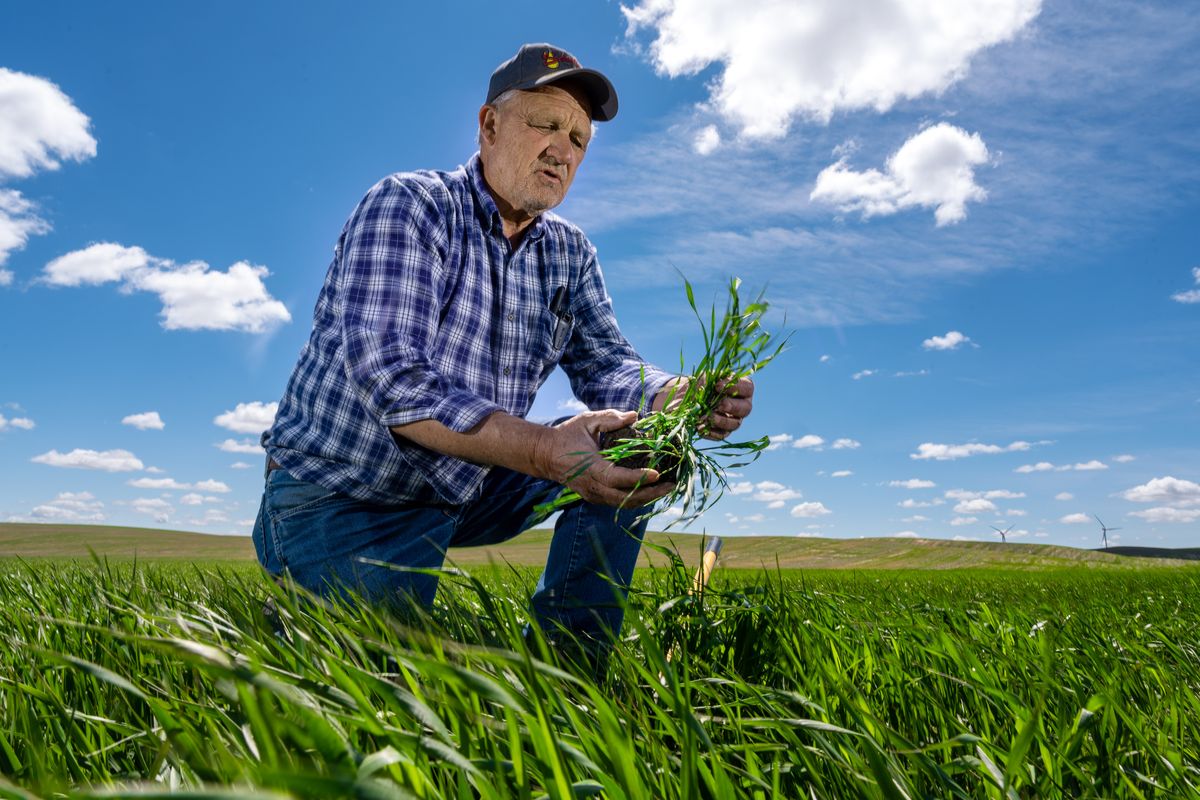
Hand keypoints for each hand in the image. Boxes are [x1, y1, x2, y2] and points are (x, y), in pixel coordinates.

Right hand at [542, 410, 674, 507]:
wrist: (544, 455)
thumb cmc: (566, 435)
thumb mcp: (586, 421)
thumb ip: (610, 418)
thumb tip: (635, 416)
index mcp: (591, 468)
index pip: (618, 478)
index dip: (638, 478)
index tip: (657, 473)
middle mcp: (592, 486)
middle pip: (625, 498)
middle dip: (650, 493)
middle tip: (671, 484)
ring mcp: (593, 495)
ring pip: (623, 503)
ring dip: (646, 498)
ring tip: (666, 488)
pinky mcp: (594, 497)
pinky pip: (618, 502)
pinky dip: (636, 498)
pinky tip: (650, 490)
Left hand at [654, 376, 754, 440]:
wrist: (682, 399)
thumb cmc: (697, 385)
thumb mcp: (704, 378)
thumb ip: (712, 380)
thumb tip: (718, 386)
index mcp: (740, 388)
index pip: (747, 387)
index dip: (736, 387)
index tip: (717, 385)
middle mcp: (741, 405)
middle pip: (746, 409)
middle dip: (733, 407)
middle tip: (720, 404)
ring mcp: (733, 420)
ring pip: (735, 424)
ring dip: (722, 421)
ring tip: (708, 417)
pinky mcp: (722, 432)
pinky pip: (721, 435)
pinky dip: (711, 432)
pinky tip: (700, 427)